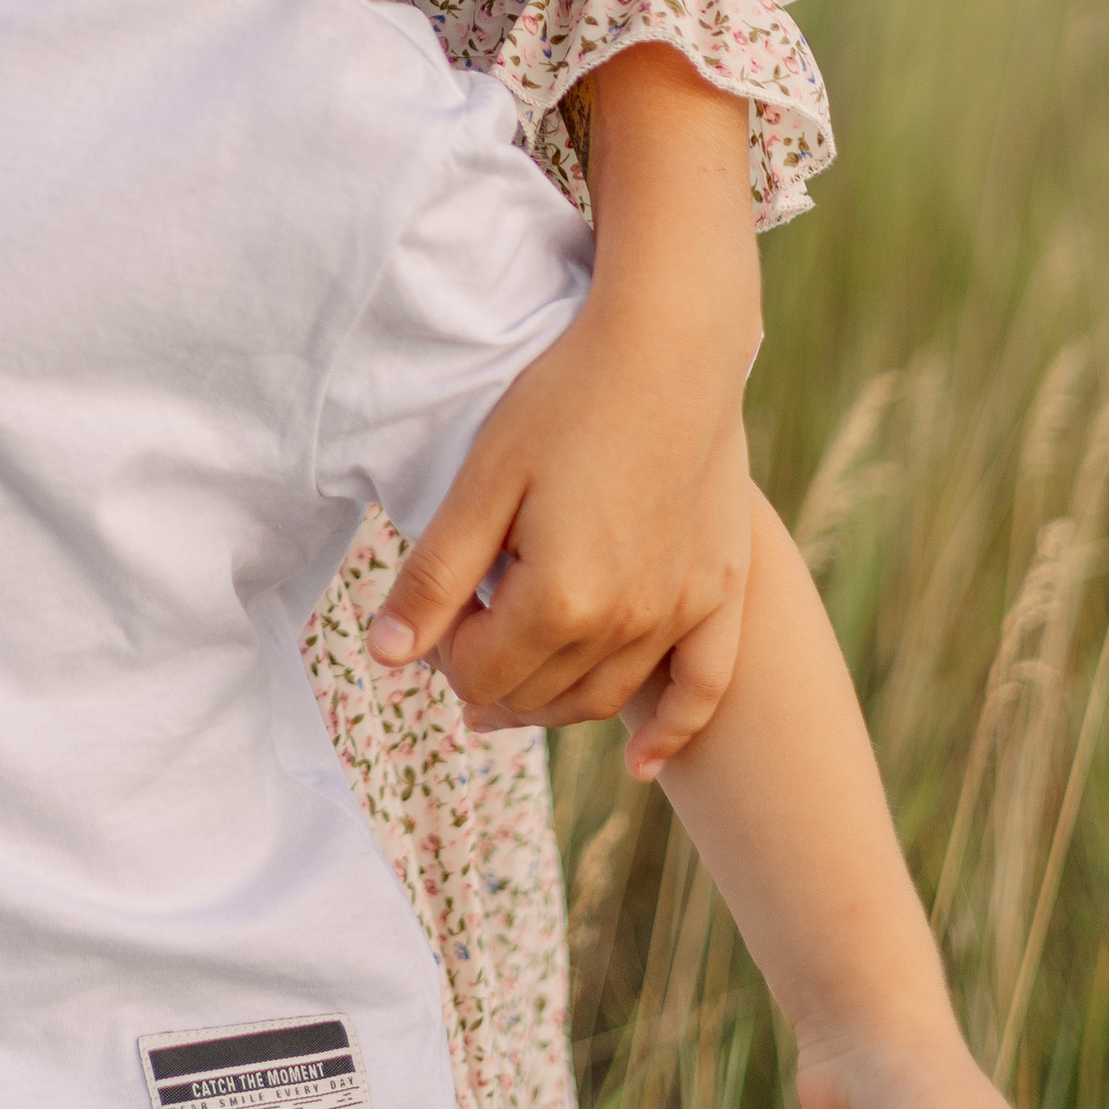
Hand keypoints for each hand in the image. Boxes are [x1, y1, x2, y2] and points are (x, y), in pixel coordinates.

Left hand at [369, 46, 760, 764]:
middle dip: (487, 683)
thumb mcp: (482, 480)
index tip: (431, 616)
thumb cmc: (565, 399)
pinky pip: (702, 687)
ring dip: (551, 705)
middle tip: (458, 649)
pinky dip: (671, 732)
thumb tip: (387, 658)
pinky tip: (643, 764)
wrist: (673, 344)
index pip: (480, 673)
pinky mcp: (721, 589)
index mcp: (561, 598)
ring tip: (512, 686)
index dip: (442, 655)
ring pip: (605, 698)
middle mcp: (629, 622)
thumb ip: (435, 577)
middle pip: (538, 696)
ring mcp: (684, 611)